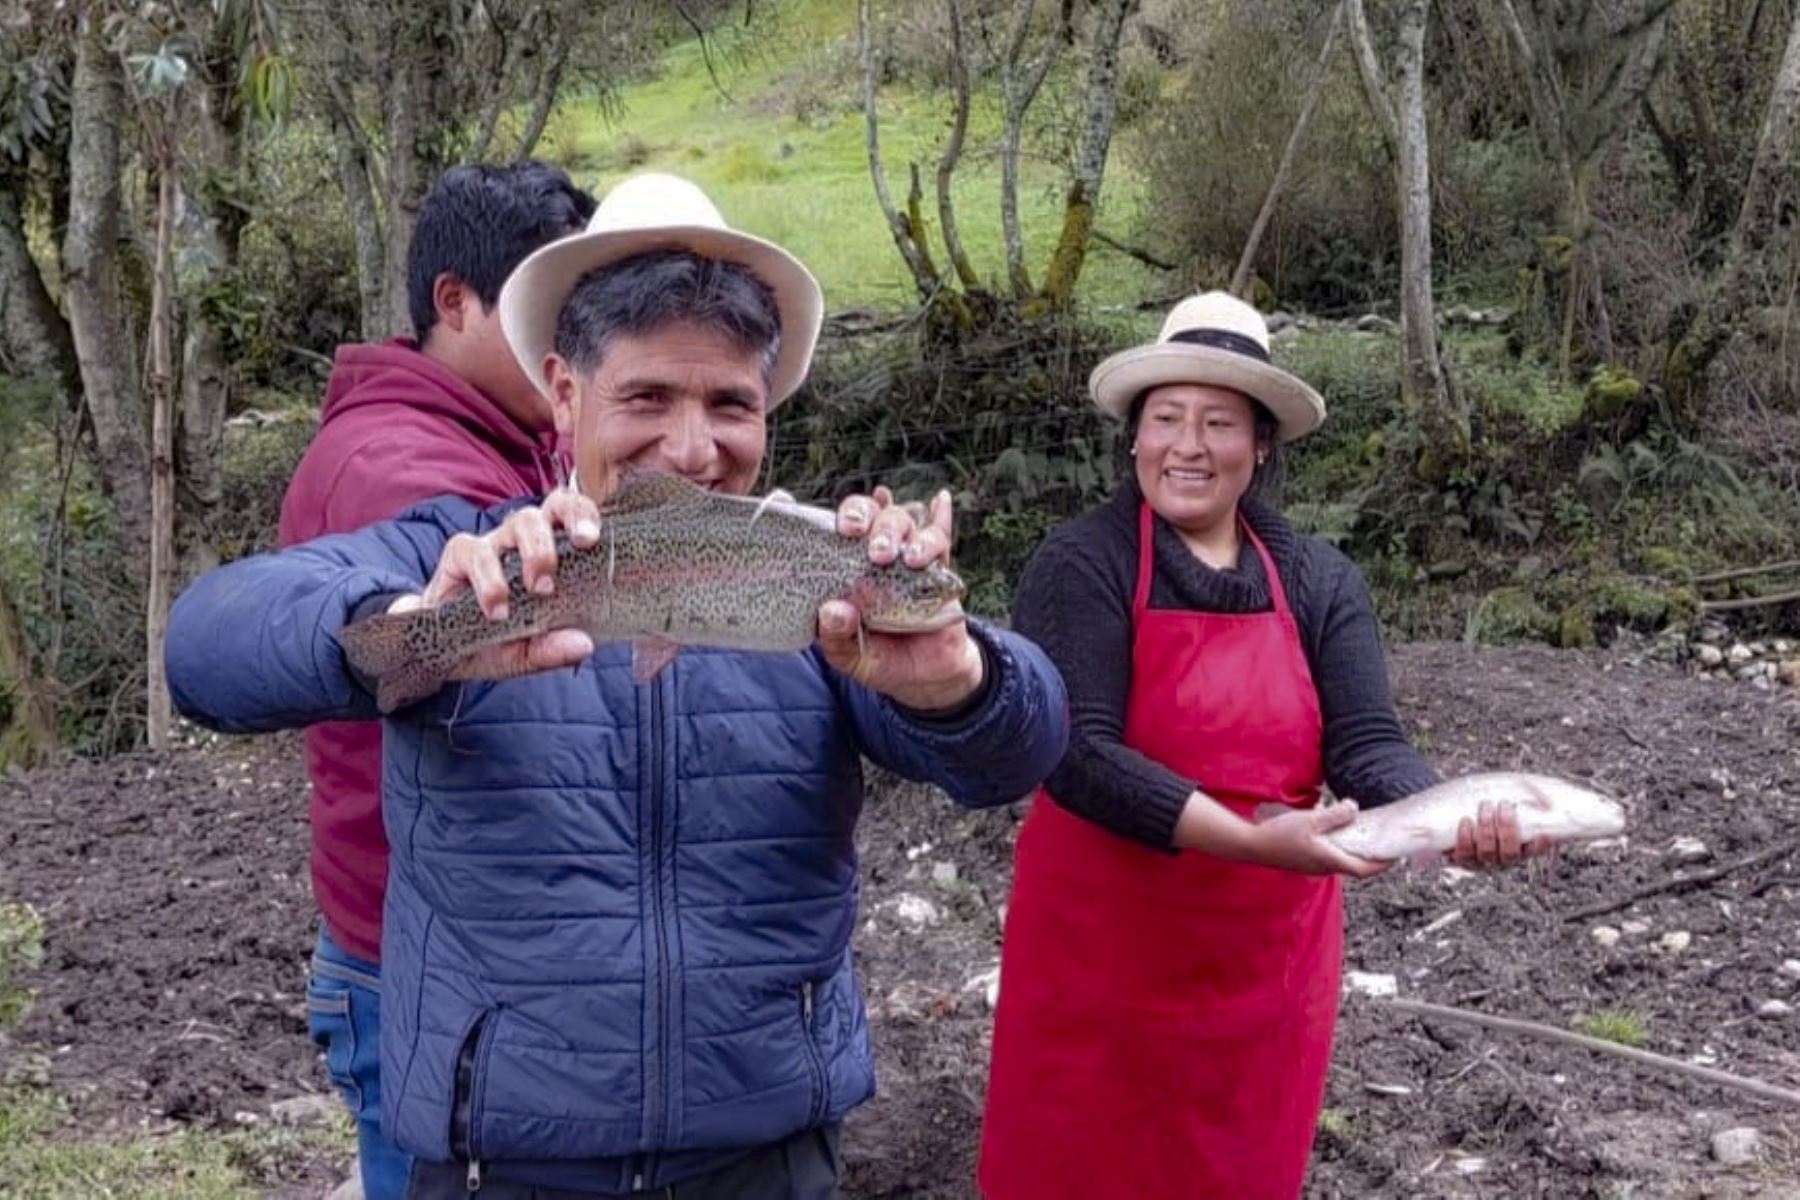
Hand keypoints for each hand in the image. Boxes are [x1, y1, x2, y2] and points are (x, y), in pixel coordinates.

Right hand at [387, 487, 601, 681]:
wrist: (440, 651)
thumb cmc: (493, 641)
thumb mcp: (524, 653)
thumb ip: (551, 650)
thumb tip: (583, 645)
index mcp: (552, 553)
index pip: (574, 517)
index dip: (584, 516)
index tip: (591, 540)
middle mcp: (526, 541)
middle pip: (552, 508)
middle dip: (569, 525)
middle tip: (572, 560)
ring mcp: (494, 545)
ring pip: (519, 523)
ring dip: (534, 553)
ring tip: (539, 591)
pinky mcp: (460, 555)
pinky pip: (474, 551)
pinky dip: (489, 581)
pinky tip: (495, 609)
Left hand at [817, 486, 982, 711]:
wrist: (927, 676)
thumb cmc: (881, 659)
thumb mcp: (850, 658)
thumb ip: (837, 637)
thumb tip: (833, 610)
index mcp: (846, 569)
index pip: (838, 527)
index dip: (842, 516)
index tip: (841, 525)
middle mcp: (875, 555)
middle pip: (873, 515)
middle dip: (872, 521)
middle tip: (876, 551)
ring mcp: (908, 558)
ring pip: (906, 521)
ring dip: (905, 533)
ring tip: (909, 559)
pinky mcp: (939, 568)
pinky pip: (941, 535)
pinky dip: (942, 516)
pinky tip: (941, 500)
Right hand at [1241, 801, 1390, 878]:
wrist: (1252, 846)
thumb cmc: (1280, 835)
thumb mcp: (1309, 820)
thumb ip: (1334, 815)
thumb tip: (1354, 808)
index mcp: (1330, 859)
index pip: (1364, 869)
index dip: (1382, 864)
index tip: (1396, 855)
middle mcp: (1325, 867)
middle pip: (1356, 867)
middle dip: (1372, 858)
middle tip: (1382, 842)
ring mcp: (1315, 867)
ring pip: (1343, 861)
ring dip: (1356, 852)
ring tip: (1363, 836)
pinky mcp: (1306, 862)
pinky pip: (1331, 858)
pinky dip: (1341, 849)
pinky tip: (1337, 834)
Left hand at [1450, 800, 1553, 868]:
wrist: (1452, 814)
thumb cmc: (1487, 805)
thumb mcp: (1506, 799)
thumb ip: (1526, 797)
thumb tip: (1545, 801)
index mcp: (1519, 848)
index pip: (1534, 851)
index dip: (1540, 846)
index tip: (1544, 834)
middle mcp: (1502, 858)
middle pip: (1510, 852)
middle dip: (1508, 829)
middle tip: (1504, 805)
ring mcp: (1482, 860)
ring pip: (1487, 852)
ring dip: (1487, 830)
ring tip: (1485, 806)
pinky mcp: (1462, 859)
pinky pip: (1464, 854)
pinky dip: (1465, 839)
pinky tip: (1466, 822)